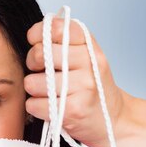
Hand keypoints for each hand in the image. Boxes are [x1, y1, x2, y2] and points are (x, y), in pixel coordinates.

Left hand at [23, 16, 125, 146]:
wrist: (114, 118)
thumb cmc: (91, 84)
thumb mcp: (84, 53)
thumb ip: (62, 39)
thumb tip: (33, 35)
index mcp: (88, 44)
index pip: (55, 28)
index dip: (37, 33)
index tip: (35, 42)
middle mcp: (89, 62)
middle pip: (39, 54)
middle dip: (31, 63)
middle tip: (41, 70)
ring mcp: (83, 86)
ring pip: (32, 82)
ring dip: (33, 88)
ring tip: (47, 91)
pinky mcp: (74, 110)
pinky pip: (34, 104)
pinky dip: (35, 107)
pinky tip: (48, 106)